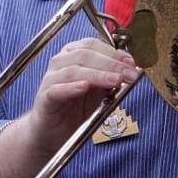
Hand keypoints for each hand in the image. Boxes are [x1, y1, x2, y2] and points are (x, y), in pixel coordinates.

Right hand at [22, 39, 139, 156]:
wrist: (54, 132)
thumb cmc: (76, 107)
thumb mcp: (99, 91)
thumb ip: (111, 78)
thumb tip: (130, 69)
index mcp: (73, 55)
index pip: (93, 45)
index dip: (114, 52)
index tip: (132, 63)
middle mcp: (60, 62)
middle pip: (85, 55)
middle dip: (112, 64)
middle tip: (130, 74)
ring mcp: (50, 79)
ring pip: (73, 70)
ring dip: (98, 75)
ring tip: (116, 80)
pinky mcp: (45, 98)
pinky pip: (57, 90)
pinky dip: (71, 88)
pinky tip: (84, 87)